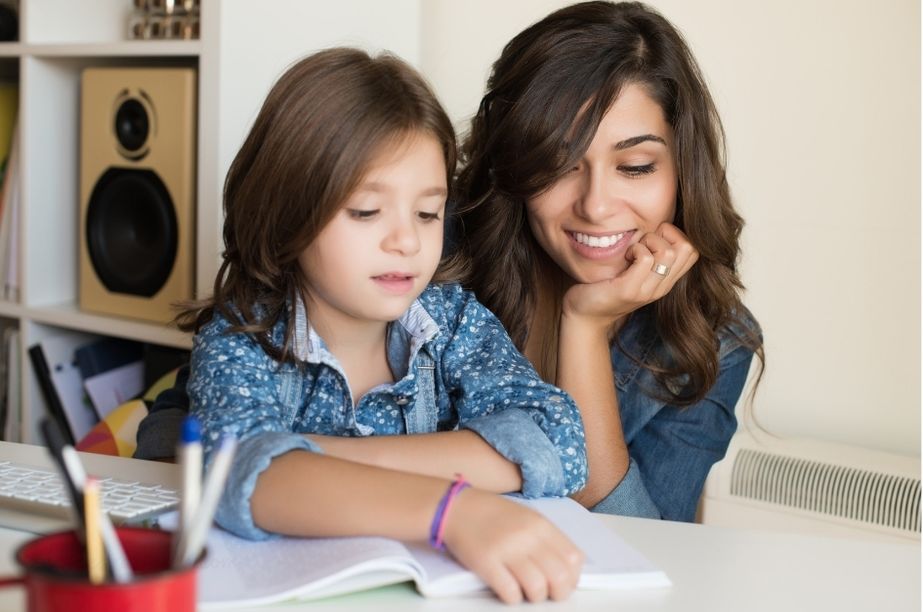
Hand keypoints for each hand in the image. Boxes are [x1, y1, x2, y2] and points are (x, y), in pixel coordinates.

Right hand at [441, 489, 583, 603]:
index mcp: (541, 525)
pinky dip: (513, 597)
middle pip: (560, 577)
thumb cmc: (492, 514)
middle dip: (558, 592)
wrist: (456, 507)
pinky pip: (510, 592)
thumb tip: (566, 568)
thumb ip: (546, 538)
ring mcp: (506, 550)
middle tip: (547, 592)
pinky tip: (508, 589)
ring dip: (535, 596)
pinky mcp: (486, 563)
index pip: (574, 558)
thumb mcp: (526, 517)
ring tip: (526, 591)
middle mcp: (527, 536)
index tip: (563, 582)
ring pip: (537, 587)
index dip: (573, 577)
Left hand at [562, 222, 698, 330]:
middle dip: (667, 234)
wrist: (585, 317)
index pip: (694, 251)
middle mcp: (662, 287)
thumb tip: (656, 227)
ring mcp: (647, 291)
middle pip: (688, 248)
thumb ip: (649, 256)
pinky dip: (635, 249)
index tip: (653, 238)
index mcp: (666, 281)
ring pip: (668, 252)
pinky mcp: (629, 290)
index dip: (676, 235)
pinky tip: (625, 257)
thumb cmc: (606, 287)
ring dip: (649, 241)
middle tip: (644, 241)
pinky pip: (645, 259)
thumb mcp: (635, 272)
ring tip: (633, 250)